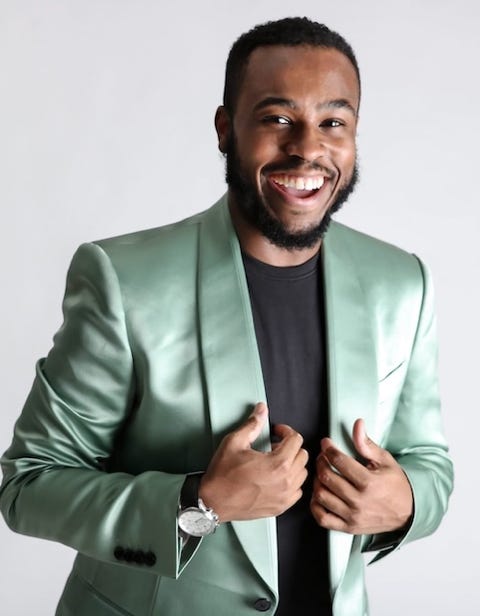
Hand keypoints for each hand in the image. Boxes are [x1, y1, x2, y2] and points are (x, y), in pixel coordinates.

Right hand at [199, 403, 307, 522]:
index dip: (285, 431)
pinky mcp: (280, 507)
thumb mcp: (234, 442)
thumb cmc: (222, 475)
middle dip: (290, 446)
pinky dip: (291, 482)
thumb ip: (252, 424)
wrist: (213, 502)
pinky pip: (297, 491)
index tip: (277, 431)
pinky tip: (277, 478)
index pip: (296, 440)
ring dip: (292, 464)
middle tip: (274, 446)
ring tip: (275, 461)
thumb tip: (261, 411)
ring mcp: (284, 497)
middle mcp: (285, 481)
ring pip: (302, 473)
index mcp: (277, 464)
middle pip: (302, 456)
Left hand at [310, 418, 412, 533]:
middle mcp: (359, 501)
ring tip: (323, 474)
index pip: (339, 461)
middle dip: (321, 462)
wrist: (408, 512)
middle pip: (327, 477)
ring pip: (321, 496)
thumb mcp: (385, 461)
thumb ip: (367, 444)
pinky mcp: (348, 528)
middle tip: (323, 457)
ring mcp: (352, 516)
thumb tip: (357, 424)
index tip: (326, 443)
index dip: (329, 448)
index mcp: (369, 482)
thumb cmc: (396, 485)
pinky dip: (315, 506)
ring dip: (317, 482)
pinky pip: (323, 518)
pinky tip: (320, 494)